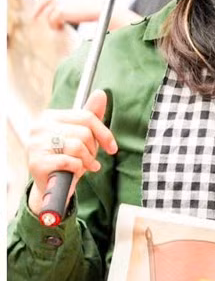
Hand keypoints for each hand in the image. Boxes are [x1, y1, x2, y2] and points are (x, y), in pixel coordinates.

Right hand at [26, 91, 116, 211]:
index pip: (86, 117)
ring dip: (86, 161)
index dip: (104, 134)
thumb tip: (101, 94)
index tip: (112, 148)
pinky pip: (70, 162)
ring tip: (82, 166)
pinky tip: (74, 172)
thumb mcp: (81, 137)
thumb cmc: (68, 159)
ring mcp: (36, 144)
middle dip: (93, 150)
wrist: (53, 186)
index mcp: (50, 116)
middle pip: (84, 133)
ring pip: (78, 146)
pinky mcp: (37, 162)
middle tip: (89, 160)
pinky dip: (77, 169)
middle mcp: (40, 127)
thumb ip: (90, 116)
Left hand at [31, 0, 105, 31]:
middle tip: (33, 18)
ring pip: (47, 14)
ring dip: (51, 23)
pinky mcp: (60, 10)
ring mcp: (59, 0)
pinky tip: (61, 28)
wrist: (104, 11)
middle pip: (42, 1)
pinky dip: (55, 26)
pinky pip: (52, 21)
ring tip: (58, 28)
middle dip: (37, 10)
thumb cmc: (97, 8)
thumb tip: (56, 10)